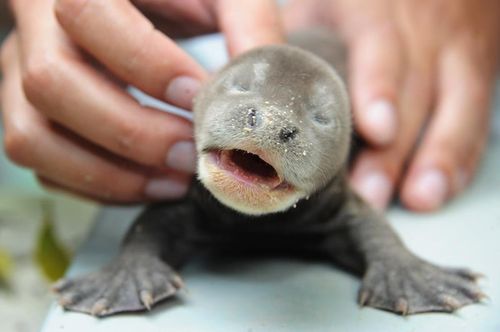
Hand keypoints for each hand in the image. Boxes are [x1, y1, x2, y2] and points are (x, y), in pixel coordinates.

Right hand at [0, 0, 282, 202]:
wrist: (139, 3)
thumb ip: (248, 26)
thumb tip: (266, 96)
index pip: (89, 16)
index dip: (147, 65)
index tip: (199, 98)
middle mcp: (37, 25)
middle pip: (51, 84)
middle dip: (131, 133)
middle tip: (192, 154)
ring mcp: (22, 70)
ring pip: (32, 135)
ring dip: (109, 172)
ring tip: (175, 181)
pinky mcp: (28, 111)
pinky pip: (43, 164)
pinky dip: (97, 186)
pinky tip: (149, 184)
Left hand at [284, 0, 499, 210]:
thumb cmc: (356, 2)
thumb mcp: (323, 6)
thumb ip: (297, 43)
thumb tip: (254, 95)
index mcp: (373, 2)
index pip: (379, 42)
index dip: (380, 86)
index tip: (376, 130)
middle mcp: (421, 23)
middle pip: (415, 88)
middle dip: (396, 146)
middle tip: (372, 191)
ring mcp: (456, 43)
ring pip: (458, 104)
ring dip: (438, 156)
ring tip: (418, 198)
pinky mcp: (478, 66)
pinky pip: (477, 114)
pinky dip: (462, 154)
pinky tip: (442, 186)